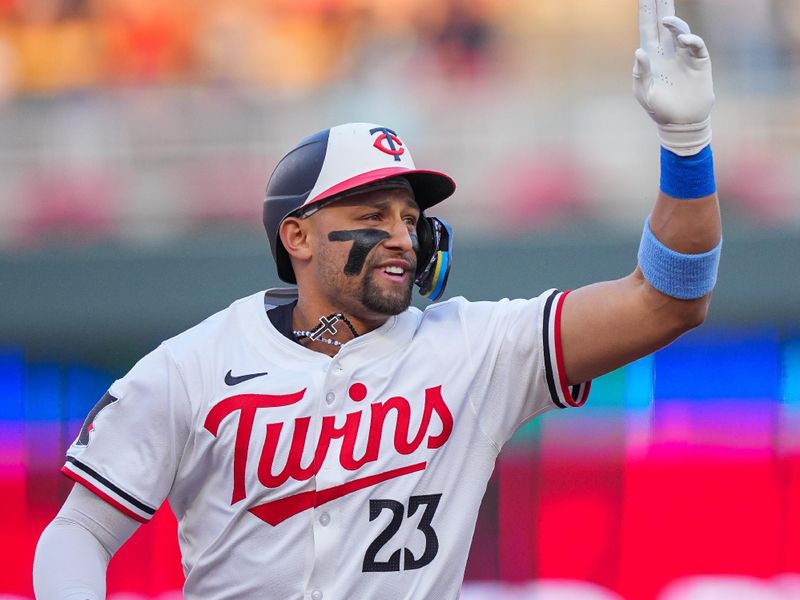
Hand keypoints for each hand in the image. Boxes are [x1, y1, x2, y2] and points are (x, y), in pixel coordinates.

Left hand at [634, 0, 713, 155]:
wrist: (681, 123)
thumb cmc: (659, 110)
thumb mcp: (645, 94)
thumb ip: (640, 73)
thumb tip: (639, 51)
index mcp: (651, 56)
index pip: (647, 28)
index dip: (646, 12)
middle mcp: (668, 51)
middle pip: (665, 22)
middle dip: (662, 5)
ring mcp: (684, 54)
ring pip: (681, 30)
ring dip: (674, 22)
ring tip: (665, 19)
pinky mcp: (699, 61)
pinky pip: (696, 45)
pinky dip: (691, 40)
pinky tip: (684, 39)